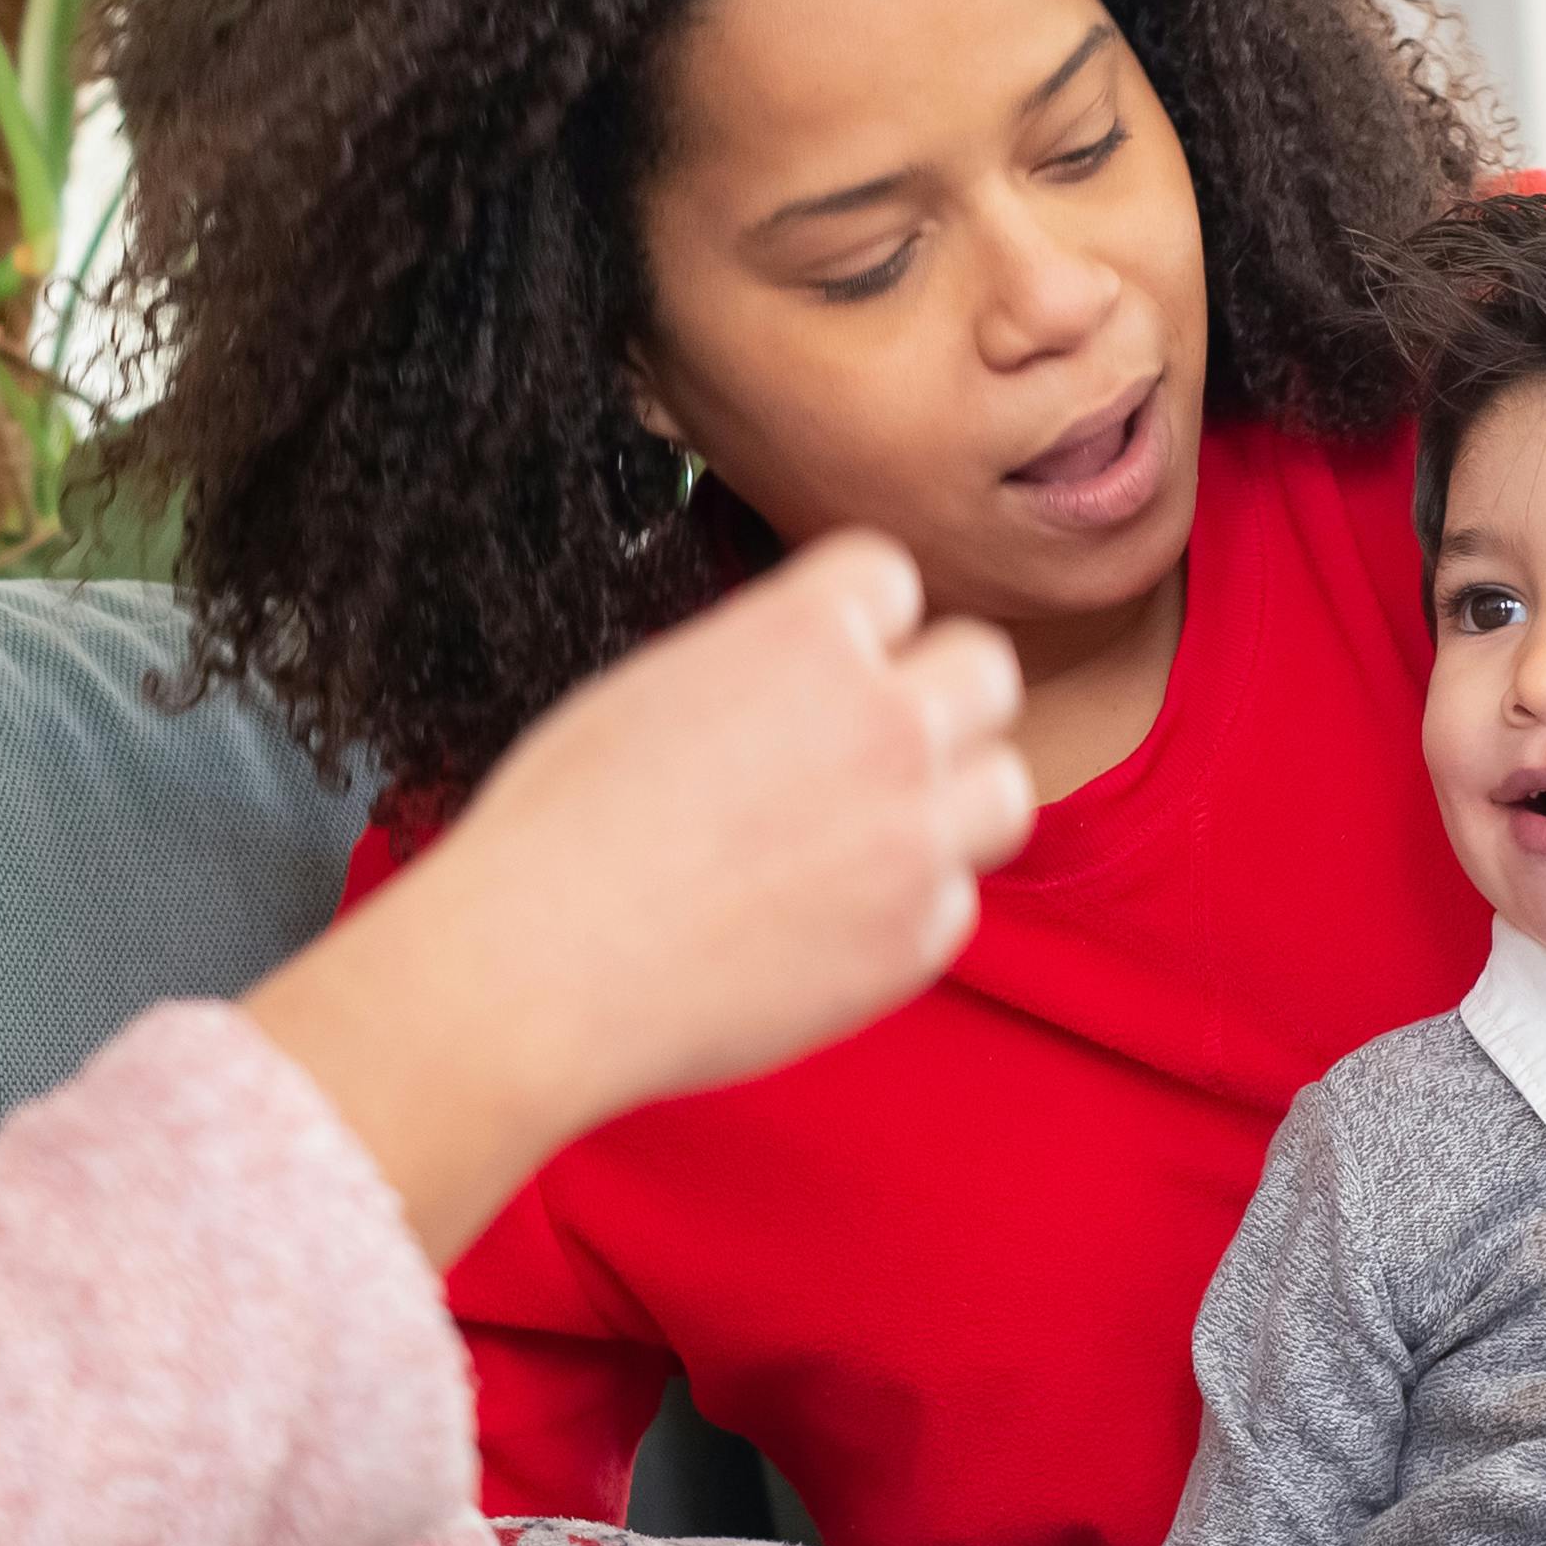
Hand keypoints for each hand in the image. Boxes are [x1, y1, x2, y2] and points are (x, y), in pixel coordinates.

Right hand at [246, 532, 1036, 1255]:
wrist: (540, 968)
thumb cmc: (559, 834)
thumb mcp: (654, 689)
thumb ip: (763, 667)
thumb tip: (808, 679)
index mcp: (805, 632)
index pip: (894, 577)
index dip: (860, 624)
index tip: (829, 664)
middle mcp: (882, 718)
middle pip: (985, 668)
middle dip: (936, 699)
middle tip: (872, 746)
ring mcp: (914, 830)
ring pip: (1005, 787)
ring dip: (952, 801)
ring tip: (870, 832)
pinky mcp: (916, 935)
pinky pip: (958, 900)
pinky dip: (910, 907)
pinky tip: (825, 919)